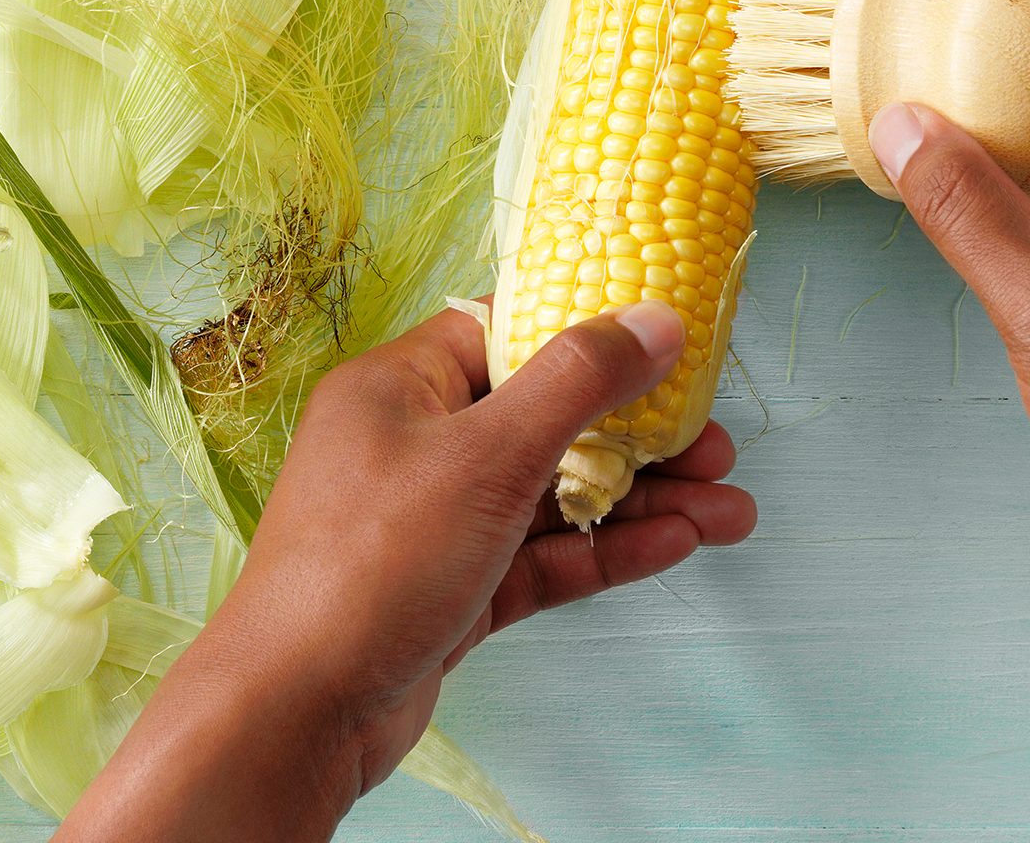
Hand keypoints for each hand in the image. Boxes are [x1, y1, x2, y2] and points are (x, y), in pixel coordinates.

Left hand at [58, 304, 756, 842]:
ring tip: (731, 510)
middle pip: (544, 418)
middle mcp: (412, 444)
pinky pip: (541, 556)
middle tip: (717, 448)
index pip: (505, 334)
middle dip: (638, 434)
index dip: (588, 337)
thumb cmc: (371, 563)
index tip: (667, 349)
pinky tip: (678, 544)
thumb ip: (578, 382)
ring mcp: (432, 522)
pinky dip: (606, 551)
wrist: (297, 711)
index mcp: (400, 387)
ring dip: (641, 500)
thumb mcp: (487, 453)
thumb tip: (654, 318)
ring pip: (553, 494)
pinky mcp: (452, 591)